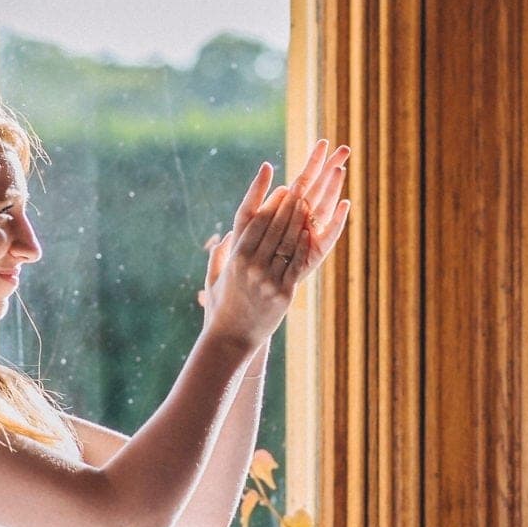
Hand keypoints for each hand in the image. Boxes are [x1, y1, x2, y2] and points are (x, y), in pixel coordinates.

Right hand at [201, 141, 352, 345]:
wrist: (231, 339)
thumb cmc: (220, 307)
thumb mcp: (213, 278)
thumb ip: (219, 255)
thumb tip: (226, 235)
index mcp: (235, 259)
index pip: (256, 223)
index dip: (271, 203)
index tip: (282, 188)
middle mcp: (252, 267)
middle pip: (276, 228)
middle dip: (290, 206)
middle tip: (304, 187)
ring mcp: (268, 280)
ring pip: (289, 243)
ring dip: (302, 221)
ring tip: (312, 204)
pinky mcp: (283, 293)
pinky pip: (297, 265)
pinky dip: (306, 246)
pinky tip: (314, 232)